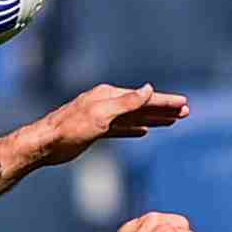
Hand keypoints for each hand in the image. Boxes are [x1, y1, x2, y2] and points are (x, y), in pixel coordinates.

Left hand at [36, 83, 188, 165]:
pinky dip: (133, 128)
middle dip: (163, 109)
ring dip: (152, 118)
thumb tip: (149, 88)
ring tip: (172, 121)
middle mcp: (105, 103)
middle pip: (141, 105)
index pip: (143, 97)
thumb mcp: (102, 113)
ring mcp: (100, 117)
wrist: (45, 143)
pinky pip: (120, 128)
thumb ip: (127, 102)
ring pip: (133, 117)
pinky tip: (143, 131)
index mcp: (108, 96)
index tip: (184, 104)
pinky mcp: (94, 131)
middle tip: (186, 112)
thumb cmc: (71, 127)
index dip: (164, 101)